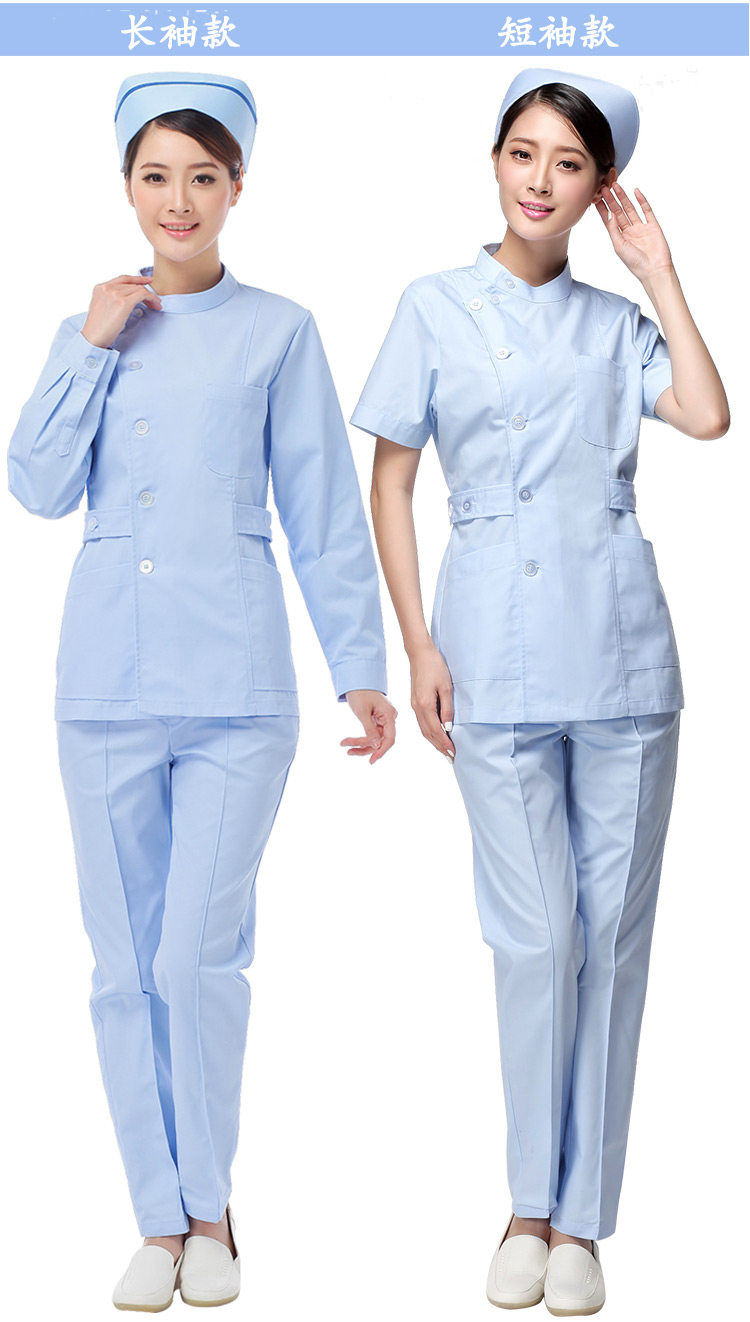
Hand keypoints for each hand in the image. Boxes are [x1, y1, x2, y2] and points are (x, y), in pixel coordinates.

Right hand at [81, 274, 162, 348]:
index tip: (148, 280)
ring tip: (156, 305)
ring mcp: (115, 294)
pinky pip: (142, 294)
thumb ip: (112, 299)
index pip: (123, 279)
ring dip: (150, 296)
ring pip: (139, 289)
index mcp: (100, 288)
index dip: (137, 278)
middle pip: (133, 285)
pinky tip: (155, 305)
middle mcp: (107, 288)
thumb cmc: (98, 328)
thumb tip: (128, 300)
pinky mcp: (123, 302)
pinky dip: (151, 298)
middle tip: (155, 301)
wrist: (93, 338)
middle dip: (146, 292)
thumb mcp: (102, 308)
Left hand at [339, 690, 396, 763]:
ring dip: (361, 745)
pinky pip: (371, 734)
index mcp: (389, 715)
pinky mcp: (377, 721)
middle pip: (380, 741)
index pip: (389, 739)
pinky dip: (361, 739)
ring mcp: (383, 720)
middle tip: (349, 751)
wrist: (356, 680)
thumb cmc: (360, 692)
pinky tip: (349, 742)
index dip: (381, 751)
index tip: (371, 760)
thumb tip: (375, 745)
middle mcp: (389, 719)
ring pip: (375, 739)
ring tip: (346, 748)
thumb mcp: (362, 712)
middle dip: (365, 747)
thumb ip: (370, 729)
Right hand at [409, 640, 454, 761]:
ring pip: (423, 730)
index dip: (444, 744)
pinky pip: (422, 723)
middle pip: (428, 734)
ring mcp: (414, 706)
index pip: (435, 730)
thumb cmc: (435, 667)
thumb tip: (448, 726)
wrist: (420, 654)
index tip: (453, 753)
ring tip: (444, 750)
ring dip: (434, 741)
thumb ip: (447, 708)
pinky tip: (436, 735)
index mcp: (425, 705)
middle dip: (439, 747)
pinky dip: (429, 732)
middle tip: (451, 757)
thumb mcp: (446, 687)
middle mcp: (417, 708)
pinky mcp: (415, 702)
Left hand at [594, 182, 672, 281]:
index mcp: (620, 237)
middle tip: (604, 187)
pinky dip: (641, 201)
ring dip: (623, 197)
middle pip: (619, 211)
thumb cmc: (635, 263)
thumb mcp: (619, 246)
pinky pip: (646, 210)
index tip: (596, 197)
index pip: (609, 220)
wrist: (654, 269)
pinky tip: (635, 192)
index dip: (603, 209)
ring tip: (616, 186)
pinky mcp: (653, 225)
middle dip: (611, 200)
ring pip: (630, 208)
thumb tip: (610, 214)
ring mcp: (641, 227)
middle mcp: (629, 231)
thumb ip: (613, 230)